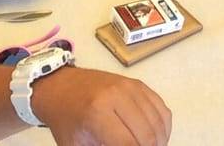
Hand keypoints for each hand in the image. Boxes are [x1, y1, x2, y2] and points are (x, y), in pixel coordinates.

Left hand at [32, 67, 171, 145]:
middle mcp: (117, 95)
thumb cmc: (67, 120)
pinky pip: (161, 109)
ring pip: (158, 122)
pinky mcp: (138, 84)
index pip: (128, 144)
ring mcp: (130, 87)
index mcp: (97, 113)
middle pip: (147, 135)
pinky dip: (162, 127)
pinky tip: (154, 138)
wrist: (61, 88)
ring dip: (158, 141)